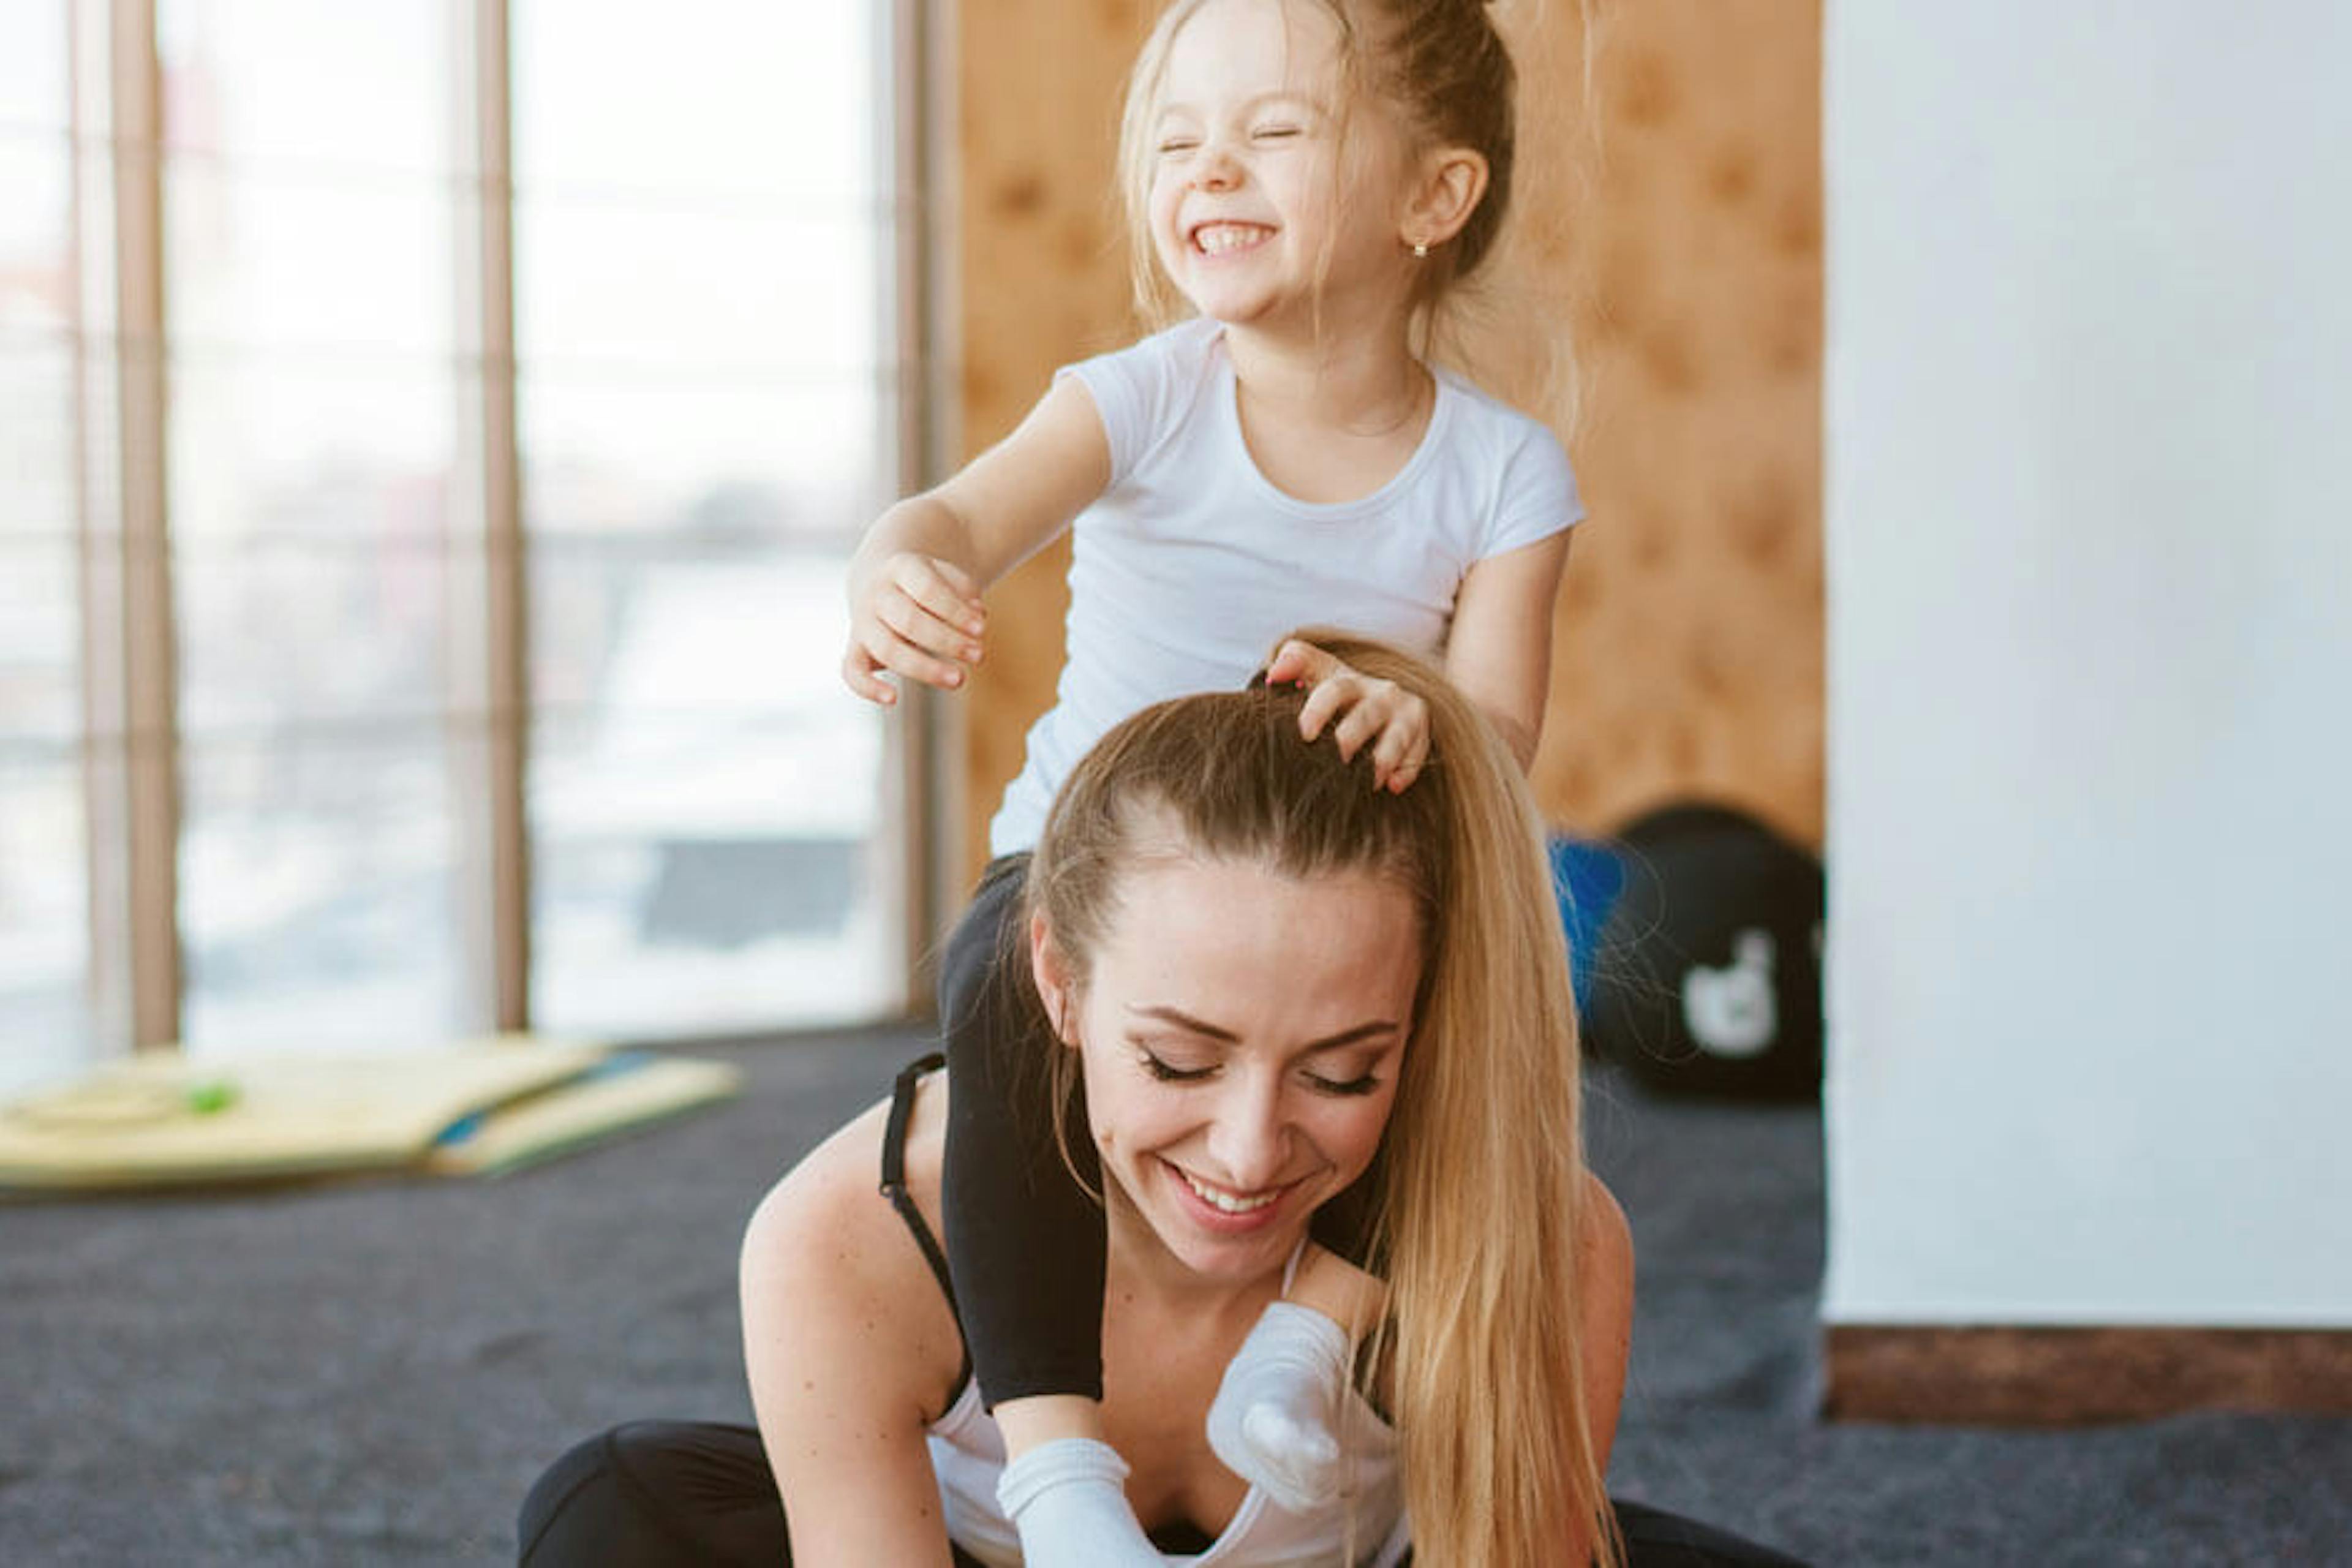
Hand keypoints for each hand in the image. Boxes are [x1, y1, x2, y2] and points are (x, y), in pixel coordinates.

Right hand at [842, 552, 986, 704]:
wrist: (885, 583)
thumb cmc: (927, 583)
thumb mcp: (948, 575)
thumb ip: (964, 591)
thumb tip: (977, 614)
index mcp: (901, 567)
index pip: (927, 590)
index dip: (955, 611)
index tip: (982, 629)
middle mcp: (877, 593)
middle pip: (909, 620)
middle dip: (947, 641)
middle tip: (979, 655)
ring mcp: (863, 621)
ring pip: (886, 648)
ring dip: (925, 668)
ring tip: (959, 680)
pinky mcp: (856, 649)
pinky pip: (851, 671)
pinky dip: (867, 687)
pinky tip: (892, 700)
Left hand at [1265, 638, 1428, 792]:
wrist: (1381, 699)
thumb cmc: (1337, 692)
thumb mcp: (1318, 672)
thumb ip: (1295, 663)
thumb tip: (1274, 674)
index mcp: (1348, 679)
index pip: (1334, 690)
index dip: (1320, 709)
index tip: (1305, 733)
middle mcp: (1380, 692)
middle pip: (1367, 715)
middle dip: (1352, 737)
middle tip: (1335, 759)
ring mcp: (1403, 711)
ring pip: (1398, 735)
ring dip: (1383, 758)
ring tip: (1369, 781)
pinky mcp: (1421, 731)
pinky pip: (1417, 752)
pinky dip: (1407, 769)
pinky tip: (1393, 785)